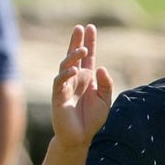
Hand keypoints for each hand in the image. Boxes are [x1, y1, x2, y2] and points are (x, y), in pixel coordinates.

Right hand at [52, 24, 113, 148]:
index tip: (90, 27)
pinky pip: (59, 82)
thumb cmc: (92, 119)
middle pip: (74, 56)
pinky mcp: (58, 96)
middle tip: (80, 27)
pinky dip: (66, 74)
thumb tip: (100, 68)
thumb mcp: (105, 100)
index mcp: (87, 78)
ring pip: (66, 66)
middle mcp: (75, 79)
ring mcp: (66, 86)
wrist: (80, 137)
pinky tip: (74, 70)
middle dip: (76, 41)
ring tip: (83, 49)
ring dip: (73, 57)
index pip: (88, 57)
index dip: (90, 42)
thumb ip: (106, 84)